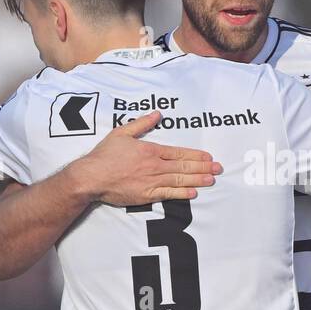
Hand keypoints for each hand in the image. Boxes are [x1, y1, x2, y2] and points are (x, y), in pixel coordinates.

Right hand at [73, 111, 221, 205]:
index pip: (179, 152)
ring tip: (212, 179)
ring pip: (179, 180)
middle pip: (184, 166)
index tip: (208, 157)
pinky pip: (168, 194)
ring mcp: (151, 181)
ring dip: (197, 179)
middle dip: (203, 167)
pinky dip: (182, 194)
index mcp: (150, 150)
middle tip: (219, 169)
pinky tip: (193, 192)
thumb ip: (142, 124)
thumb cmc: (104, 155)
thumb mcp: (122, 133)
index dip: (195, 155)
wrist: (91, 177)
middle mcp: (154, 166)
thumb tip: (157, 114)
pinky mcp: (146, 195)